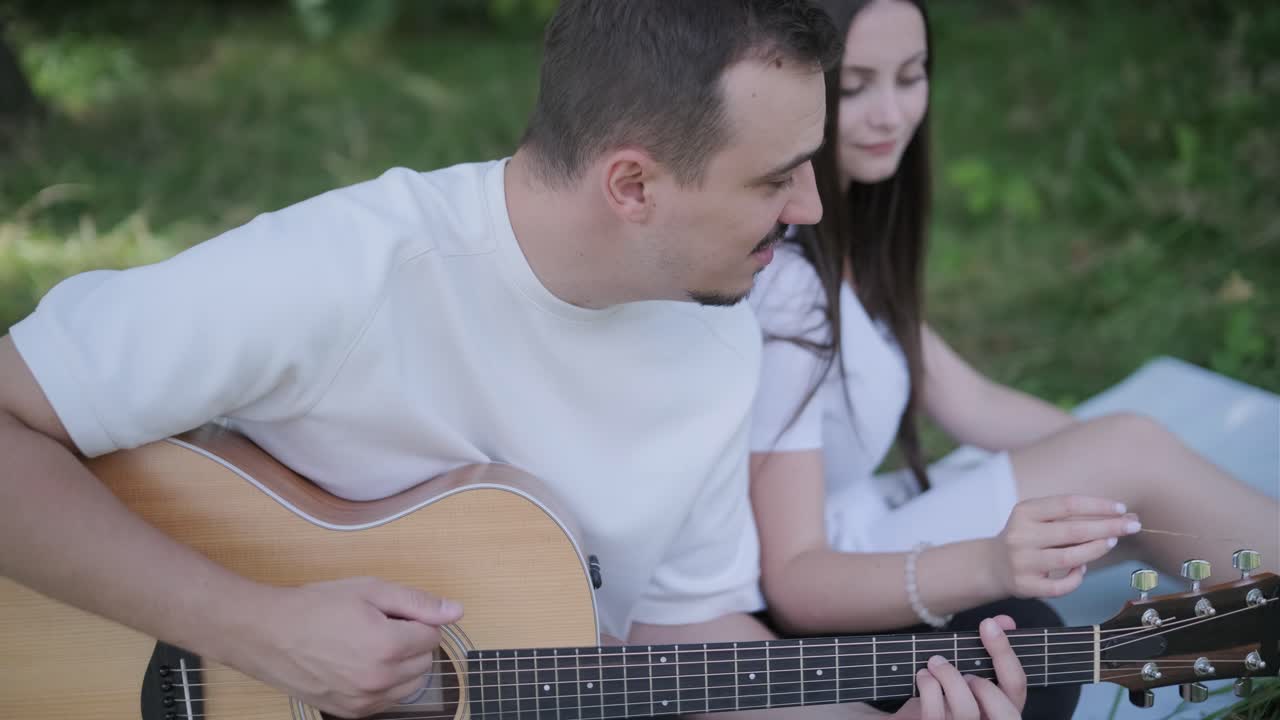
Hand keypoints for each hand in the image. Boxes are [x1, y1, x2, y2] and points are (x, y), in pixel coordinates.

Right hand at [226, 576, 463, 717]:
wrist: (268, 634)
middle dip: (412, 642)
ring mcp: (364, 701)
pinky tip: (361, 664)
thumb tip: (457, 610)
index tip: (393, 613)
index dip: (417, 621)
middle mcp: (380, 680)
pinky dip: (385, 684)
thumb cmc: (317, 607)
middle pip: (425, 662)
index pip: (433, 636)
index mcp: (388, 646)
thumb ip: (418, 603)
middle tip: (380, 626)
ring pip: (411, 685)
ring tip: (370, 645)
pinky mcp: (350, 713)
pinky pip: (388, 701)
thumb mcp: (370, 591)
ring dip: (402, 666)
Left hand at [891, 616, 1025, 719]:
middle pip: (1006, 712)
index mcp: (1000, 708)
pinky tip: (923, 676)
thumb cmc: (942, 693)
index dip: (1006, 653)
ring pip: (967, 710)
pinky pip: (936, 713)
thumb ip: (987, 651)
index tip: (988, 623)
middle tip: (966, 672)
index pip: (1017, 686)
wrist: (910, 715)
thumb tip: (1004, 621)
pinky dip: (928, 687)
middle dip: (985, 685)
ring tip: (935, 663)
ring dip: (949, 676)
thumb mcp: (965, 672)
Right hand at [987, 494, 1139, 597]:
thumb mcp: (1037, 518)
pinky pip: (1061, 586)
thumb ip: (1070, 517)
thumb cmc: (1027, 537)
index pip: (1067, 504)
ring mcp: (1022, 562)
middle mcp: (1020, 536)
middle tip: (1132, 525)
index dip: (1097, 506)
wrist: (994, 564)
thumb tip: (1120, 515)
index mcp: (1024, 512)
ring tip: (1111, 542)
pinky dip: (1077, 578)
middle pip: (1072, 530)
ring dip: (1096, 550)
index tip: (1121, 508)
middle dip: (1107, 527)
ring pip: (1069, 558)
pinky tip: (1082, 568)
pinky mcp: (1025, 586)